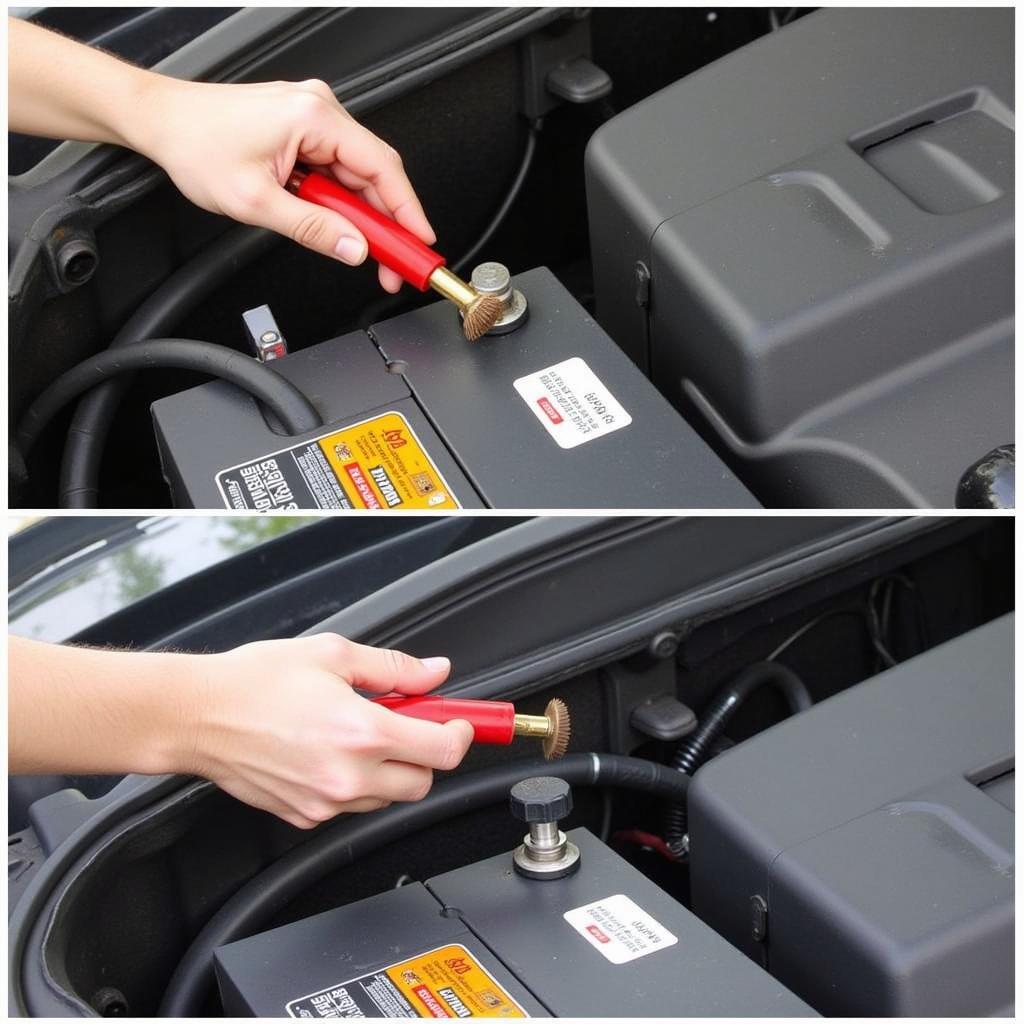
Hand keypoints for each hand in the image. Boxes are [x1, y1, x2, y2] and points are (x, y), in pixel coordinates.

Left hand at [127, 76, 433, 291]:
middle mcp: (319, 109)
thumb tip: (353, 248)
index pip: (382, 169)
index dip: (408, 211)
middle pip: (374, 174)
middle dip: (387, 224)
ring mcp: (311, 118)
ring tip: (363, 251)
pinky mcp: (301, 129)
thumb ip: (312, 229)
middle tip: (395, 264)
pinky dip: (341, 201)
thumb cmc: (195, 145)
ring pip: (356, 175)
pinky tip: (337, 224)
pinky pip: (336, 169)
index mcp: (314, 117)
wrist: (160, 121)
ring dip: (361, 215)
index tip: (421, 243)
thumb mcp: (256, 202)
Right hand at [182, 634, 473, 828]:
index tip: (457, 721)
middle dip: (424, 754)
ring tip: (361, 734)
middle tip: (408, 724)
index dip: (459, 734)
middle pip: (421, 783)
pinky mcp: (303, 816)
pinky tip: (332, 752)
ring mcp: (324, 802)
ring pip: (386, 798)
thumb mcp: (333, 655)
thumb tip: (434, 672)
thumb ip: (394, 667)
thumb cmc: (255, 681)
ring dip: (390, 770)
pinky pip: (350, 806)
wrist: (197, 715)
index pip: (442, 751)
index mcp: (361, 732)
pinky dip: (355, 784)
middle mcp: (347, 775)